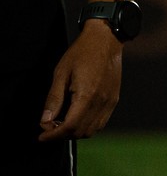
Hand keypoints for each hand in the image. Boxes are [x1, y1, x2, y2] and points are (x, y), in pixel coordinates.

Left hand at [38, 22, 122, 140]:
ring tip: (63, 122)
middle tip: (50, 126)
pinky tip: (78, 117)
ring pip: (92, 130)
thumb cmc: (82, 53)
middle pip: (81, 132)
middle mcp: (101, 101)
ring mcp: (110, 101)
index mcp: (86, 95)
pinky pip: (101, 122)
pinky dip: (88, 126)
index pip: (69, 127)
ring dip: (76, 132)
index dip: (53, 135)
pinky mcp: (114, 99)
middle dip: (62, 134)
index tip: (42, 136)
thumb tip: (45, 120)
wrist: (106, 39)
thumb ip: (53, 99)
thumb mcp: (61, 73)